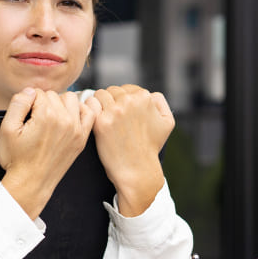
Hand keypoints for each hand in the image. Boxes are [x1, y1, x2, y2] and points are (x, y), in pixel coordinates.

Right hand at [0, 88, 98, 218]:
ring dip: (61, 104)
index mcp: (46, 116)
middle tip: (35, 120)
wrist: (31, 183)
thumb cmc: (16, 158)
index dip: (28, 102)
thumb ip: (18, 103)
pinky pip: (89, 113)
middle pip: (54, 95)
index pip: (38, 92)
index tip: (25, 116)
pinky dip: (81, 110)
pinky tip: (69, 117)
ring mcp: (76, 129)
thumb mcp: (7, 129)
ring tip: (50, 117)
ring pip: (71, 99)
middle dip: (43, 103)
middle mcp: (65, 120)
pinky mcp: (82, 138)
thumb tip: (30, 90)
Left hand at [89, 85, 173, 215]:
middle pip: (113, 91)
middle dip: (112, 102)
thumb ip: (160, 102)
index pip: (127, 89)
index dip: (123, 101)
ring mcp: (115, 111)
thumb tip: (148, 94)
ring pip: (100, 95)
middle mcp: (130, 101)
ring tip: (104, 120)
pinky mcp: (102, 122)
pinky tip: (94, 121)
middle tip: (113, 119)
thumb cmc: (151, 147)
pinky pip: (90, 105)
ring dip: (100, 105)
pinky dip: (90, 110)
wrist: (137, 169)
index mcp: (145, 98)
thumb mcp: (167, 122)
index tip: (123, 114)